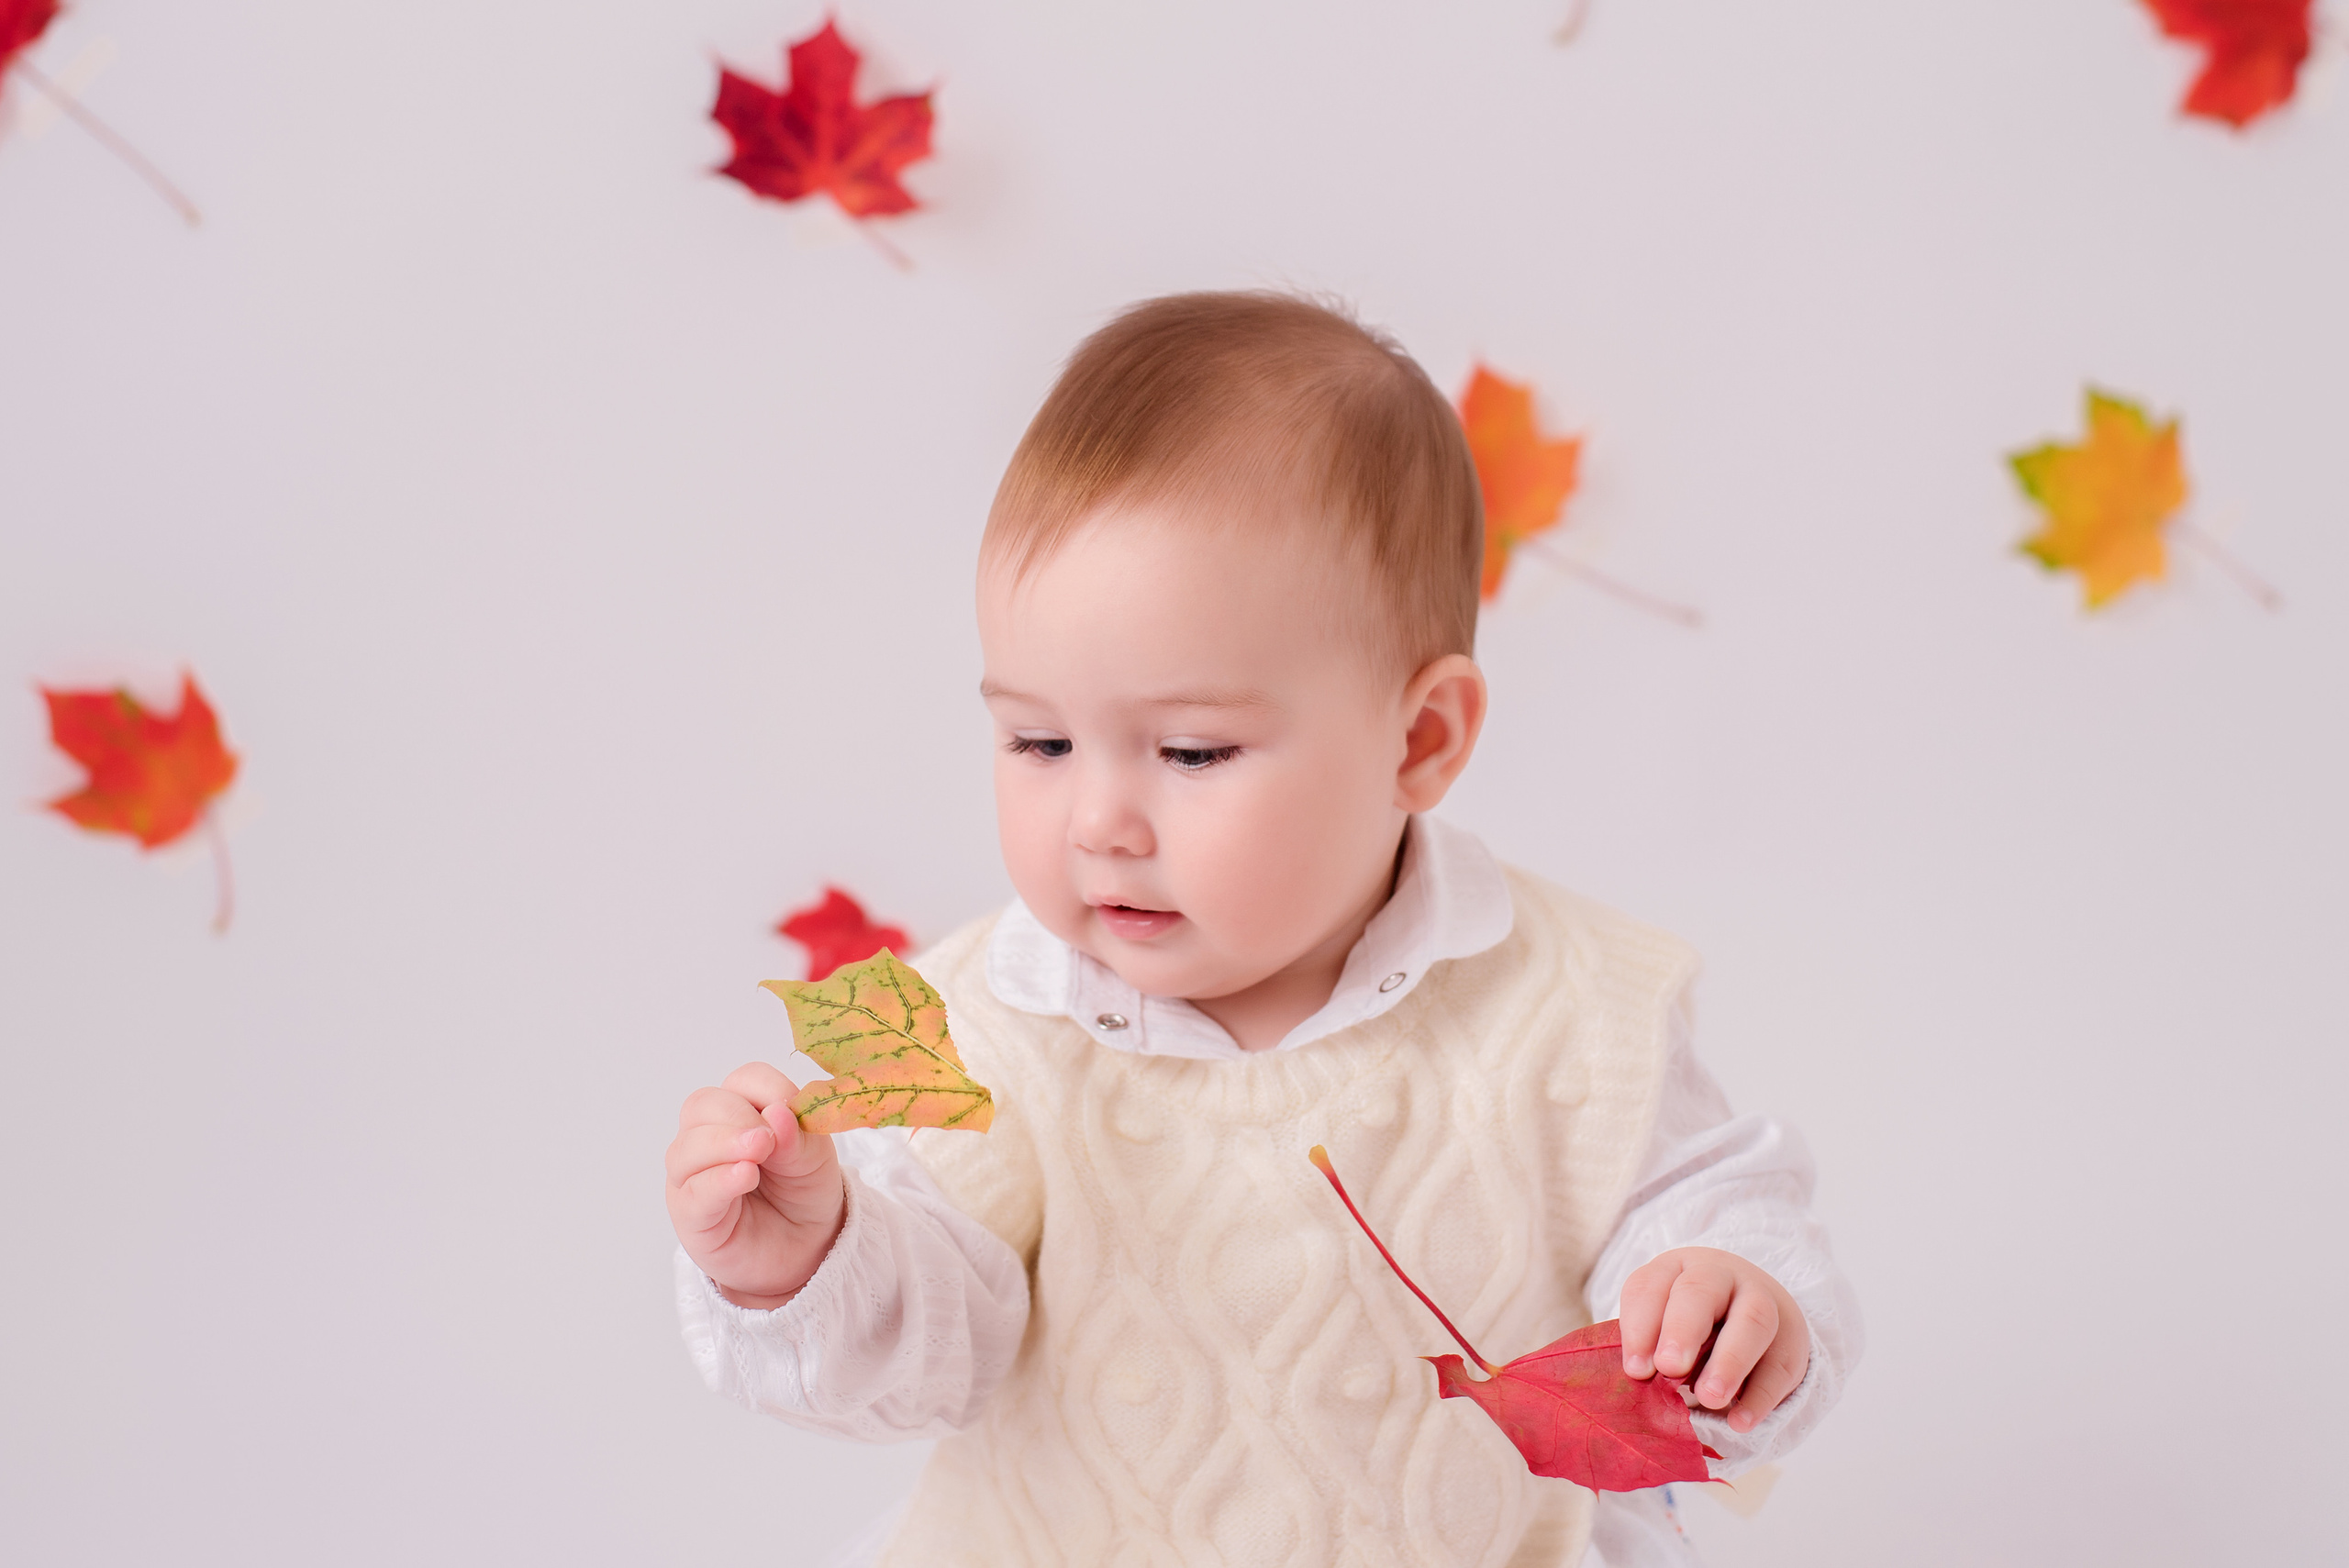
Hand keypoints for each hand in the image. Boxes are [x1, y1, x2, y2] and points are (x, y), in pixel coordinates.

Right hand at [665, 1062, 845, 1308]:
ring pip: (687, 1148)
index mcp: (743, 1110)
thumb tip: (778, 1113)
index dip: (767, 1089)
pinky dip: (717, 1181)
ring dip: (724, 1145)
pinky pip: (693, 1193)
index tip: (791, 1110)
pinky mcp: (690, 1215)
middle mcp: (708, 1136)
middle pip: (703, 1106)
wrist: (806, 1248)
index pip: (742, 1080)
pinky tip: (743, 1177)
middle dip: (738, 1117)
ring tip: (758, 1155)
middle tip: (768, 1138)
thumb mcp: (816, 1160)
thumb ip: (798, 1138)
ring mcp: (693, 1175)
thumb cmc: (804, 1192)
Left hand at [1619, 1247, 1809, 1433]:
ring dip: (1730, 1360)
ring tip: (1709, 1398)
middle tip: (1669, 1367)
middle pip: (1701, 1289)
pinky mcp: (1790, 1341)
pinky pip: (1779, 1365)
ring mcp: (1762, 1302)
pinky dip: (1759, 1397)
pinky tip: (1739, 1421)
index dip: (1640, 1327)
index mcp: (1675, 1270)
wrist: (1754, 1314)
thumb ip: (1652, 1349)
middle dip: (1683, 1329)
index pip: (1652, 1286)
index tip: (1636, 1370)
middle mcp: (1720, 1277)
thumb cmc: (1691, 1325)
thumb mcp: (1663, 1326)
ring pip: (1752, 1320)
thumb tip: (1643, 1382)